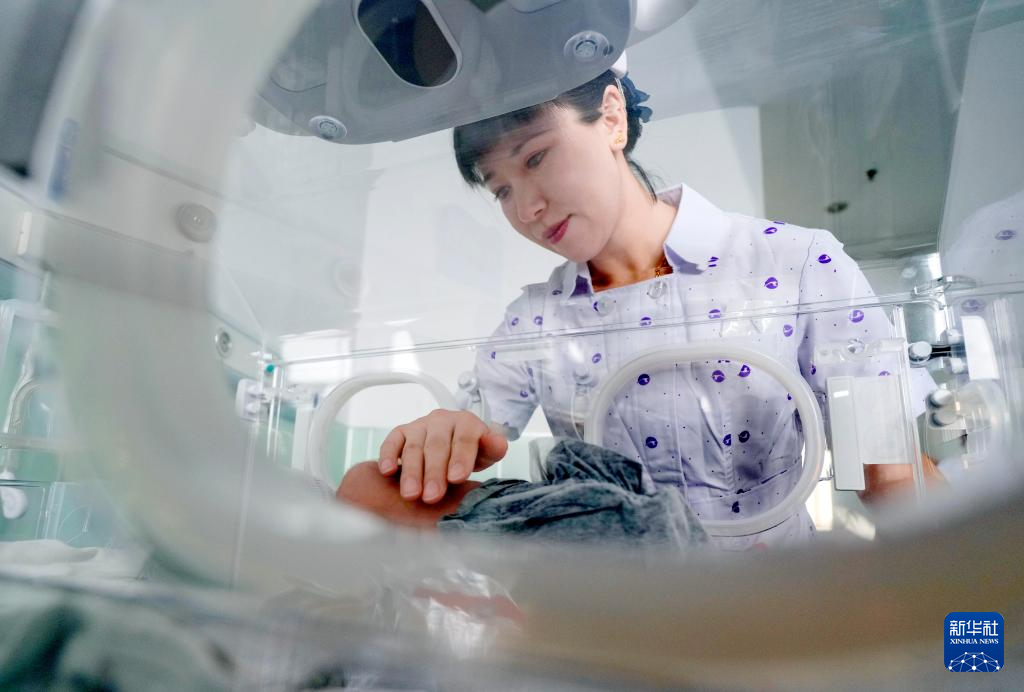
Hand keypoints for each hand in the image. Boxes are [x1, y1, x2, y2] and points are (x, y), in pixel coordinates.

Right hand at [377, 409, 507, 503]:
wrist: (453, 443)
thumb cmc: (470, 452)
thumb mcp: (487, 452)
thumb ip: (494, 448)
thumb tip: (498, 443)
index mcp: (466, 422)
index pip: (464, 438)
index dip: (460, 458)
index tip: (456, 479)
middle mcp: (442, 420)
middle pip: (436, 445)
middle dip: (434, 472)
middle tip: (431, 496)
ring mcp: (420, 425)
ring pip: (413, 447)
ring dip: (411, 472)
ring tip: (411, 494)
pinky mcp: (401, 432)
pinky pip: (392, 441)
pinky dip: (387, 455)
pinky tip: (387, 471)